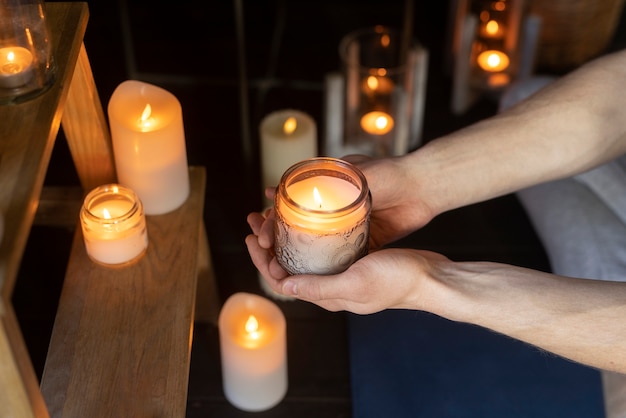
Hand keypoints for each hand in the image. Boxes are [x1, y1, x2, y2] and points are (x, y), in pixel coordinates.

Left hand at [246, 220, 448, 313]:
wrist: (430, 276)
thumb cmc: (397, 281)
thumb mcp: (355, 283)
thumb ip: (320, 287)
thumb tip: (284, 287)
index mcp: (327, 296)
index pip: (283, 281)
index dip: (262, 261)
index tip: (252, 238)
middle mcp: (331, 287)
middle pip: (289, 267)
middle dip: (268, 246)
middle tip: (256, 221)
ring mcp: (342, 274)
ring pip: (303, 257)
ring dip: (285, 238)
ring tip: (272, 216)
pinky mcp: (354, 261)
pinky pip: (322, 249)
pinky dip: (307, 236)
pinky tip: (307, 221)